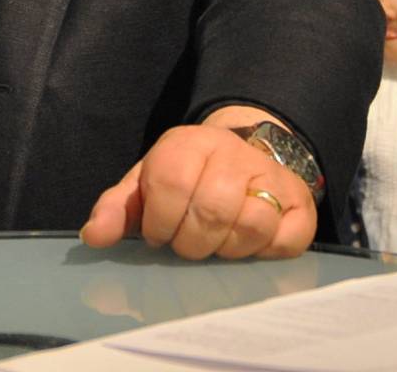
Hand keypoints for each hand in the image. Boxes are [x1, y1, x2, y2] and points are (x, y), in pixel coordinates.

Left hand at [80, 121, 315, 259]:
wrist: (244, 158)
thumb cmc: (187, 180)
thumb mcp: (146, 186)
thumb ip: (117, 209)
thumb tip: (95, 236)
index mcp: (189, 144)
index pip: (171, 182)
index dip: (159, 221)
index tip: (157, 233)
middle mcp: (234, 153)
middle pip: (213, 208)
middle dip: (192, 242)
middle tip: (187, 243)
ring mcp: (272, 176)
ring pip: (252, 223)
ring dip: (227, 248)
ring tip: (216, 244)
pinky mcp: (301, 204)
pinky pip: (286, 239)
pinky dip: (265, 252)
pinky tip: (248, 246)